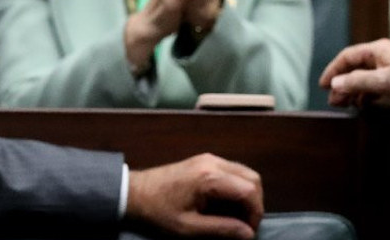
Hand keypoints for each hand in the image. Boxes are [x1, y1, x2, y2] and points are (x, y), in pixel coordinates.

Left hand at [127, 153, 262, 238]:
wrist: (133, 192)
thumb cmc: (159, 212)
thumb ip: (221, 229)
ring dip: (248, 194)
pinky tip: (228, 204)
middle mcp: (214, 162)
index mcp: (210, 178)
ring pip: (245, 172)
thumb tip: (248, 233)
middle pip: (252, 178)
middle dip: (255, 203)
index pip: (249, 191)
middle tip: (246, 225)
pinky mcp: (205, 160)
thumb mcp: (189, 228)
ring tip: (238, 217)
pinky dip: (238, 187)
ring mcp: (210, 158)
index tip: (249, 232)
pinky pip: (233, 170)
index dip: (255, 213)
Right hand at [318, 38, 389, 107]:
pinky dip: (367, 94)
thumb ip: (357, 82)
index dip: (333, 71)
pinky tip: (364, 104)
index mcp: (376, 50)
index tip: (323, 85)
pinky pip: (376, 85)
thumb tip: (334, 83)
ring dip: (354, 90)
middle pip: (354, 68)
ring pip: (365, 78)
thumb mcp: (382, 82)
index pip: (346, 57)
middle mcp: (382, 56)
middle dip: (342, 84)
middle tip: (333, 101)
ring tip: (345, 104)